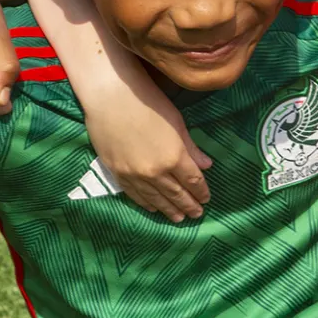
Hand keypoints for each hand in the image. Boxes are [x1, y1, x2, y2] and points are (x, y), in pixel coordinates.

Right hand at [84, 93, 213, 221]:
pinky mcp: (117, 173)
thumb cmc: (148, 103)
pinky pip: (134, 194)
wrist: (110, 98)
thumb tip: (206, 166)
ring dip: (169, 210)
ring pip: (155, 199)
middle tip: (197, 215)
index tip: (207, 199)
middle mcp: (156, 172)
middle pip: (176, 194)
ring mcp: (134, 175)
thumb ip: (191, 147)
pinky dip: (145, 203)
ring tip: (178, 219)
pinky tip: (153, 208)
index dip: (201, 192)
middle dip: (188, 205)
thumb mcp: (177, 122)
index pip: (193, 181)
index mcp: (175, 157)